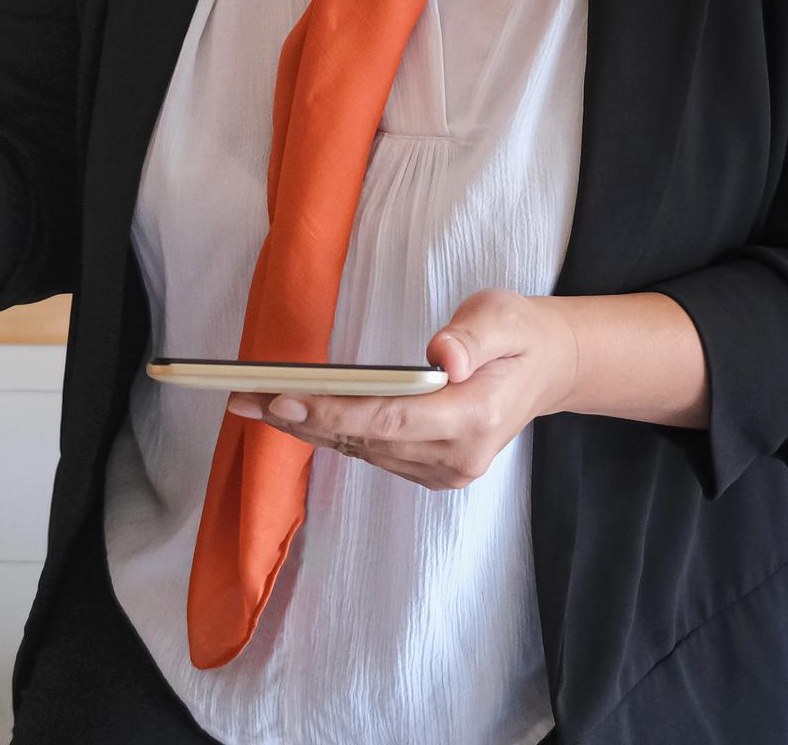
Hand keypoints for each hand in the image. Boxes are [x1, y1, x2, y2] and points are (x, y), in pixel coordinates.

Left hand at [226, 290, 580, 491]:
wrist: (544, 369)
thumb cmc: (518, 334)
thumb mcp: (503, 315)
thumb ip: (473, 336)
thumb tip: (443, 357)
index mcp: (476, 418)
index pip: (392, 420)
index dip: (334, 413)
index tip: (283, 399)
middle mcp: (458, 456)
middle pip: (365, 440)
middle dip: (301, 419)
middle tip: (242, 398)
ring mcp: (445, 471)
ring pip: (361, 451)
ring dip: (307, 428)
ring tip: (254, 402)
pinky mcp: (432, 472)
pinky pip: (372, 453)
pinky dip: (332, 433)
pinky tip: (296, 415)